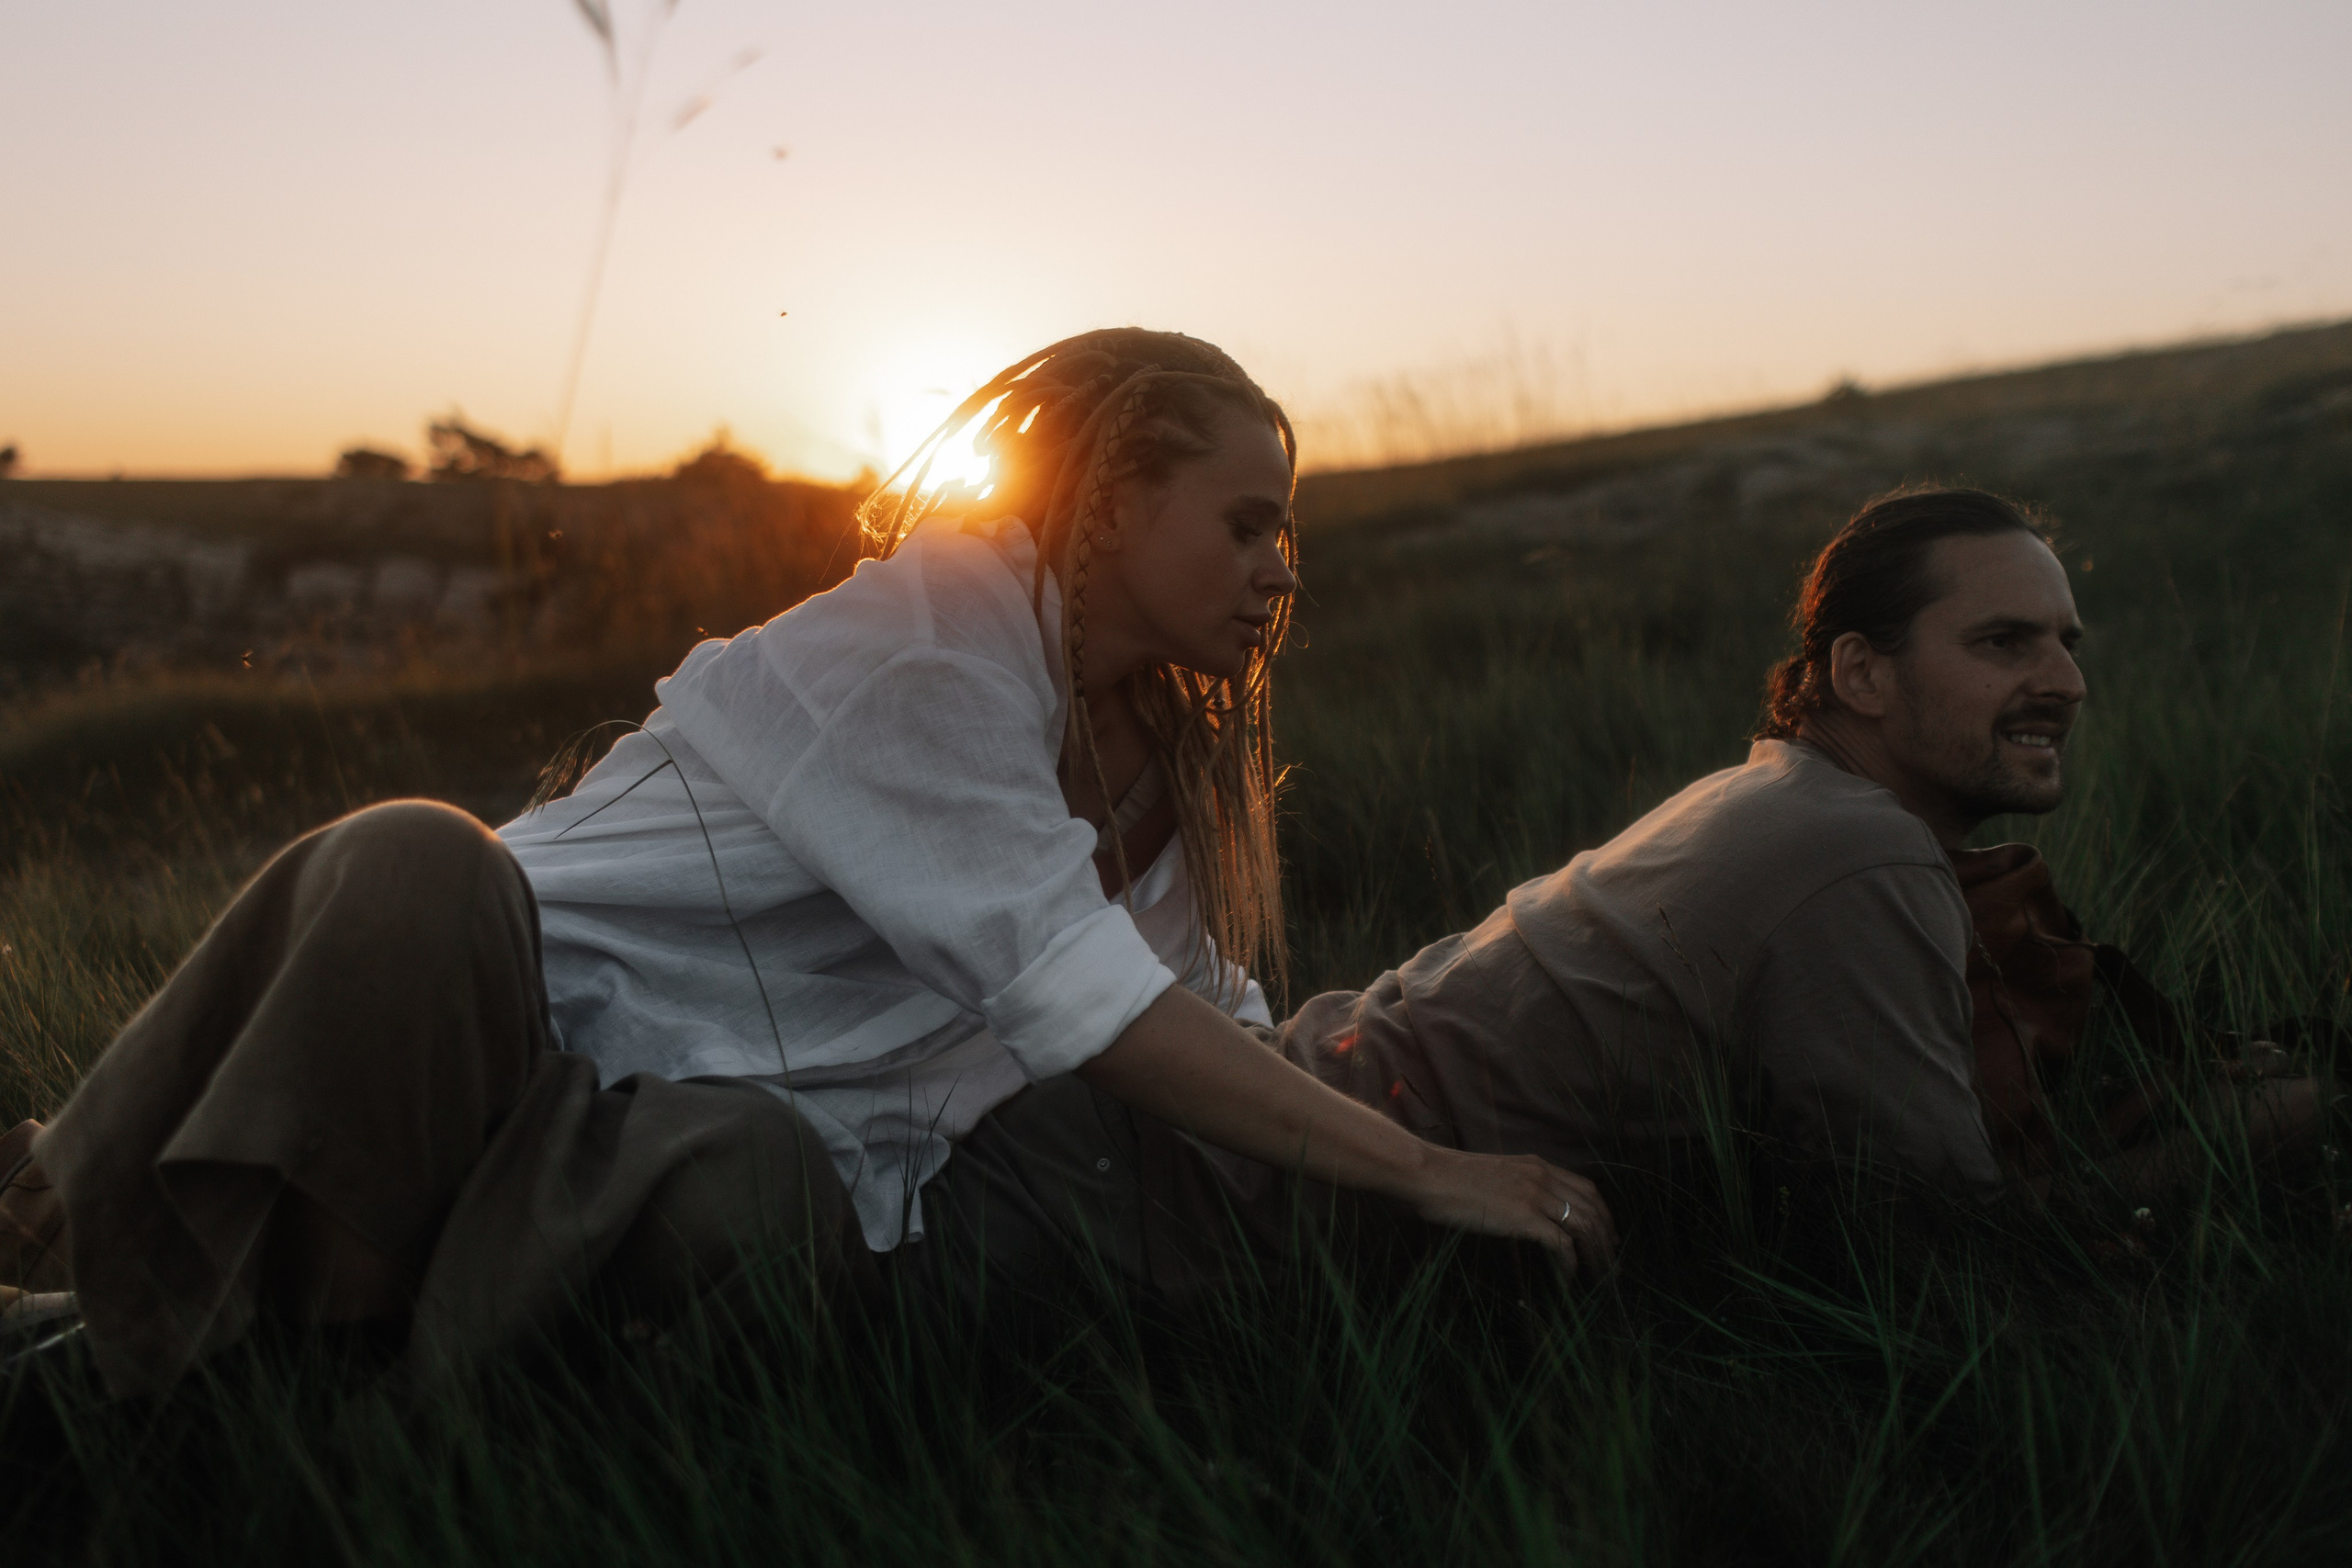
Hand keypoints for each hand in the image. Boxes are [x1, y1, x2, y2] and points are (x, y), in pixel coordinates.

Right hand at [1401, 1146, 1617, 1278]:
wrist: (1429, 1174)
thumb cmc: (1450, 1179)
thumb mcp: (1495, 1176)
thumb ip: (1516, 1188)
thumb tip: (1523, 1211)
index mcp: (1537, 1165)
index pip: (1587, 1188)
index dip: (1603, 1212)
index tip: (1608, 1234)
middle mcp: (1543, 1177)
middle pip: (1593, 1207)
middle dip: (1607, 1237)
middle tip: (1611, 1261)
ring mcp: (1535, 1196)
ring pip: (1584, 1226)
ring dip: (1596, 1253)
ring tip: (1599, 1276)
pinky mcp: (1524, 1217)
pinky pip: (1561, 1244)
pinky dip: (1570, 1265)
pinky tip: (1569, 1280)